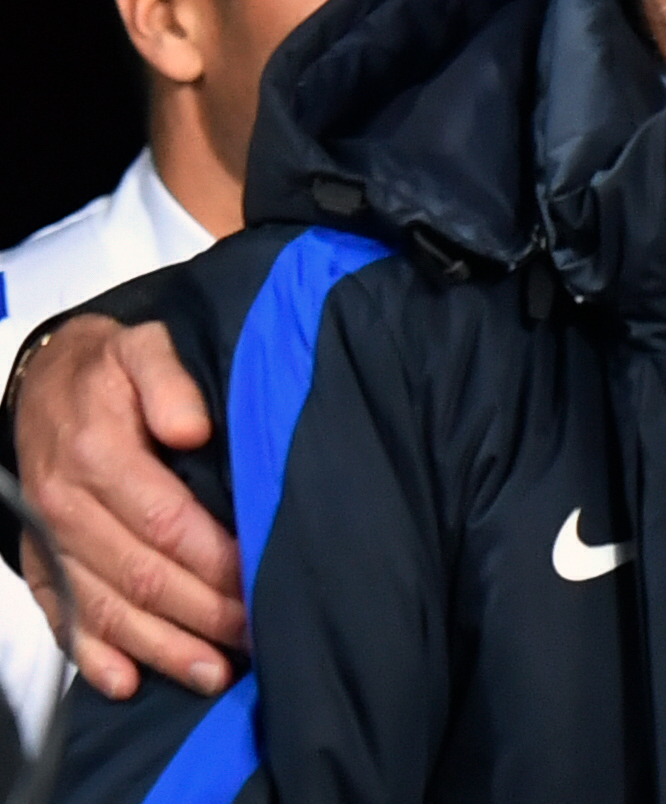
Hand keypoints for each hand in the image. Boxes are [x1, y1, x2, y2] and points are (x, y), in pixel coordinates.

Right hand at [17, 316, 246, 697]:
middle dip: (203, 614)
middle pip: (140, 576)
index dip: (216, 561)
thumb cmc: (106, 368)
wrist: (44, 379)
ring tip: (213, 673)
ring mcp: (49, 538)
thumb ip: (170, 381)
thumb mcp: (144, 347)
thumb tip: (191, 427)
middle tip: (256, 636)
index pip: (166, 522)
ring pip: (104, 608)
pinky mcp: (40, 560)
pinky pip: (61, 616)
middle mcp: (66, 505)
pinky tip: (128, 682)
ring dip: (160, 648)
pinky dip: (93, 655)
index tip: (261, 582)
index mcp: (97, 454)